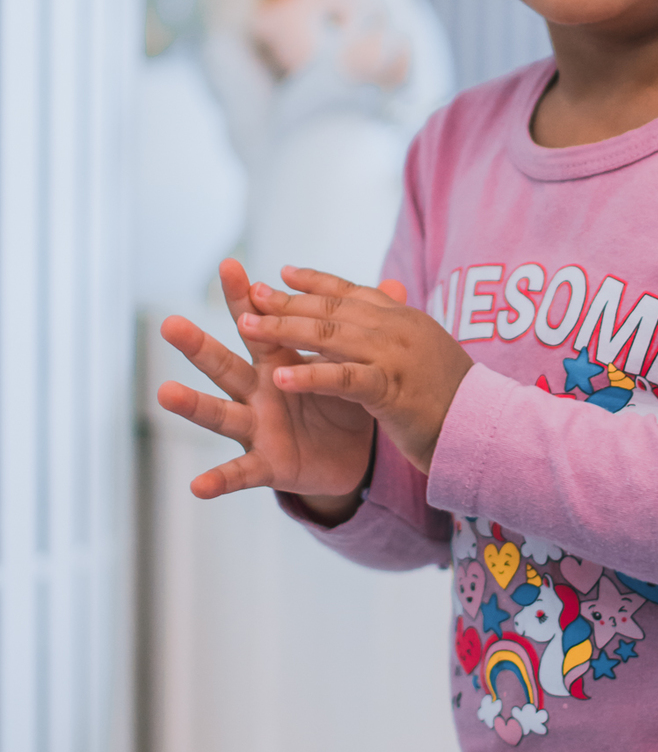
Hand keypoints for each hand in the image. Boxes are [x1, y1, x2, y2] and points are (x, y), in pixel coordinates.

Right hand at [158, 257, 377, 515]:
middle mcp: (258, 391)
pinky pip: (239, 473)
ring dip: (192, 405)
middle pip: (225, 363)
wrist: (350, 454)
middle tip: (170, 324)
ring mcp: (256, 427)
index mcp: (277, 362)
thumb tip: (398, 284)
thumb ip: (364, 328)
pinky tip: (196, 486)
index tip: (228, 265)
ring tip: (164, 392)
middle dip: (198, 345)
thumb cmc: (340, 400)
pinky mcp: (265, 463)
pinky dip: (217, 479)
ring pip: (220, 413)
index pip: (259, 323)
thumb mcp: (351, 362)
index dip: (244, 297)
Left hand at [235, 264, 473, 476]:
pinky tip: (280, 377)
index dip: (315, 282)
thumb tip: (379, 314)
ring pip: (331, 334)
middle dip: (286, 301)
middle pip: (332, 307)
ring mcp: (396, 356)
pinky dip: (310, 375)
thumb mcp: (425, 353)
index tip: (282, 273)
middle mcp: (399, 328)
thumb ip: (398, 332)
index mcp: (405, 319)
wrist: (488, 428)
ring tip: (248, 327)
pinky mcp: (393, 390)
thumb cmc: (453, 396)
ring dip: (285, 328)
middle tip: (249, 295)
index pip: (352, 292)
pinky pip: (344, 378)